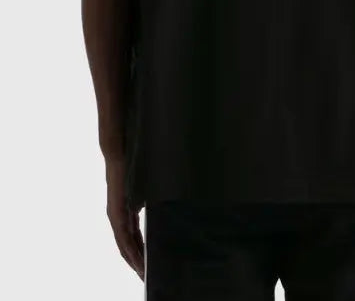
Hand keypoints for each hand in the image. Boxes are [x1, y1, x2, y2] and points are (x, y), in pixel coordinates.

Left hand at [105, 156, 144, 278]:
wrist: (118, 154)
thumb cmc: (131, 167)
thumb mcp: (143, 189)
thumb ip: (147, 200)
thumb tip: (161, 206)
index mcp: (126, 212)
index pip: (133, 238)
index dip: (140, 252)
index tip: (148, 265)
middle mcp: (118, 217)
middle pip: (127, 246)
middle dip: (137, 262)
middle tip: (146, 277)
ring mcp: (116, 216)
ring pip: (124, 245)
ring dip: (133, 260)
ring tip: (143, 274)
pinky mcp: (116, 212)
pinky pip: (123, 236)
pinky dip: (130, 250)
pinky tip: (136, 259)